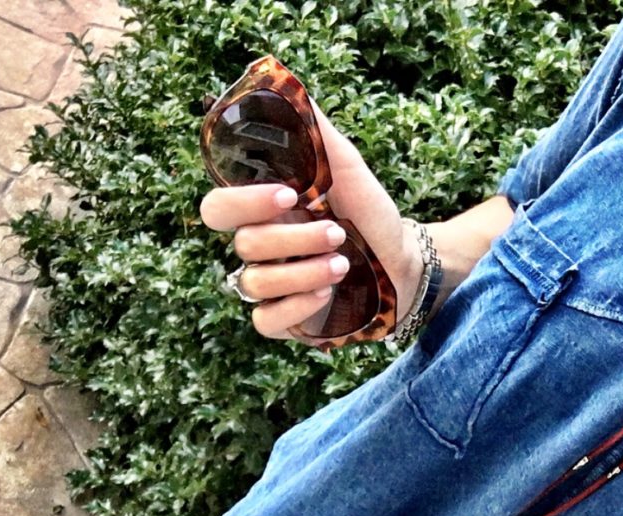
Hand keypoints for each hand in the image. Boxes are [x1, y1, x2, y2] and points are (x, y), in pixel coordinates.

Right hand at [199, 97, 422, 345]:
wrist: (405, 263)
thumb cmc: (372, 216)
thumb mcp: (350, 170)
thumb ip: (317, 134)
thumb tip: (287, 86)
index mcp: (265, 212)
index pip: (218, 208)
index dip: (244, 202)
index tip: (290, 194)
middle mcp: (261, 249)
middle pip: (243, 244)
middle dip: (292, 238)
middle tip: (336, 232)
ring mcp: (271, 287)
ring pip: (255, 283)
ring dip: (303, 271)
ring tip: (345, 263)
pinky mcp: (286, 321)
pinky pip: (266, 321)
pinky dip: (296, 307)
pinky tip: (327, 293)